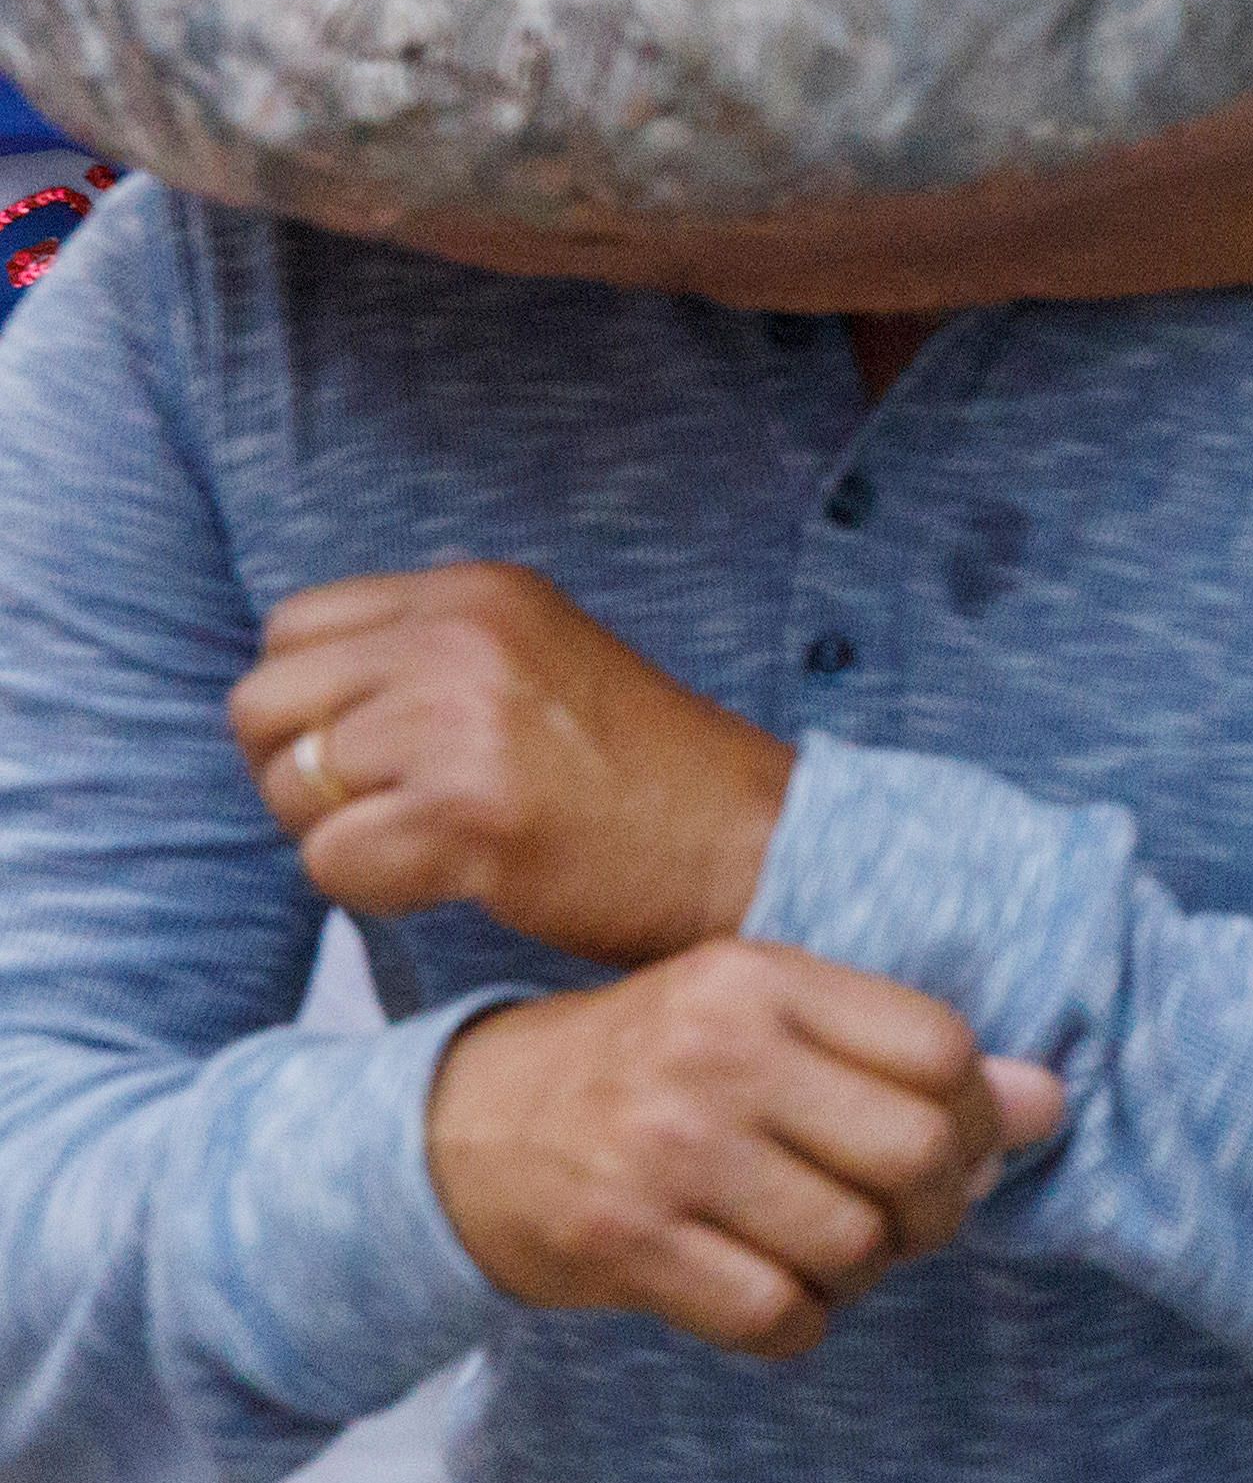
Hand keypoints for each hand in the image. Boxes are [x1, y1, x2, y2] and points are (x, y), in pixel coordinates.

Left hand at [229, 567, 792, 967]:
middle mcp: (459, 639)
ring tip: (440, 845)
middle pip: (263, 705)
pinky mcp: (466, 814)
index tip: (379, 754)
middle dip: (301, 774)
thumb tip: (298, 707)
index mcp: (476, 591)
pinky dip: (378, 890)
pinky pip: (331, 862)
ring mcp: (461, 722)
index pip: (292, 629)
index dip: (313, 705)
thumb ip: (427, 656)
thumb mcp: (540, 660)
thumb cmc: (652, 779)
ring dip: (343, 836)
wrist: (760, 843)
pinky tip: (456, 880)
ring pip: (290, 789)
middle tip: (390, 812)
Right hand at [426, 942, 1069, 1359]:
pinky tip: (773, 1292)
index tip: (959, 1145)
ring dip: (868, 1270)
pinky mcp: (626, 1245)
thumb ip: (896, 1053)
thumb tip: (1051, 1104)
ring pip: (856, 1243)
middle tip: (912, 1216)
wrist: (455, 1131)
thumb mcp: (757, 1022)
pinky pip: (779, 1314)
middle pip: (915, 1152)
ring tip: (832, 1252)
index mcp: (756, 979)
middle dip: (942, 1205)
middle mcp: (713, 1055)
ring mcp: (666, 1152)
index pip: (940, 1050)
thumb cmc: (641, 1073)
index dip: (979, 1115)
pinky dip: (800, 1319)